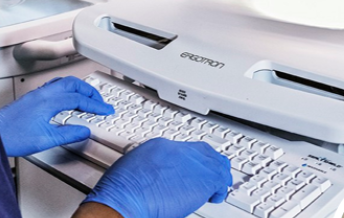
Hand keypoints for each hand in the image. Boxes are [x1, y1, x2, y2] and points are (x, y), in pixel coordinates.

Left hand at [0, 76, 113, 156]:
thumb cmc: (12, 136)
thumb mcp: (45, 139)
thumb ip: (68, 134)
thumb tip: (84, 130)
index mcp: (48, 101)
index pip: (79, 98)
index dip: (95, 105)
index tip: (106, 110)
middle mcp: (43, 93)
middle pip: (73, 84)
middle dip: (90, 92)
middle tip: (100, 103)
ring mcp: (36, 93)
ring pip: (64, 83)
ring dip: (79, 89)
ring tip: (88, 99)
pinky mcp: (32, 98)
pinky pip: (55, 87)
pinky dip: (67, 90)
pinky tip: (68, 100)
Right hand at [83, 138, 231, 217]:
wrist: (127, 196)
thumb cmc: (123, 188)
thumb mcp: (133, 165)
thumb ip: (149, 167)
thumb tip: (153, 174)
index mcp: (161, 146)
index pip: (185, 149)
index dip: (192, 160)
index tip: (192, 169)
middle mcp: (179, 150)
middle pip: (204, 152)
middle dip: (209, 163)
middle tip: (212, 175)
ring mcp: (193, 163)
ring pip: (216, 164)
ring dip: (218, 175)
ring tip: (217, 187)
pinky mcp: (204, 179)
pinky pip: (220, 182)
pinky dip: (219, 190)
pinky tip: (215, 197)